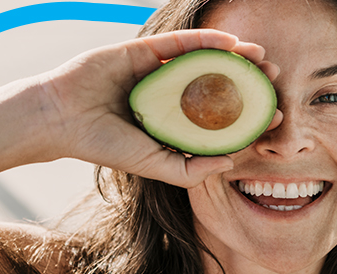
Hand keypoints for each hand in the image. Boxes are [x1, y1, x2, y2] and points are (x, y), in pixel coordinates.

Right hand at [37, 29, 279, 187]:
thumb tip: (231, 163)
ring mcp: (157, 71)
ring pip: (203, 61)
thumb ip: (190, 169)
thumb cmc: (104, 145)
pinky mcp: (144, 50)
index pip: (218, 118)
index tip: (275, 115)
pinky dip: (206, 41)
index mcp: (173, 122)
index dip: (248, 116)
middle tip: (275, 81)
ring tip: (262, 59)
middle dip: (248, 83)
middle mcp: (169, 95)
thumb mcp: (154, 165)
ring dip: (234, 58)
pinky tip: (231, 42)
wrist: (60, 118)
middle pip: (216, 85)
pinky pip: (180, 43)